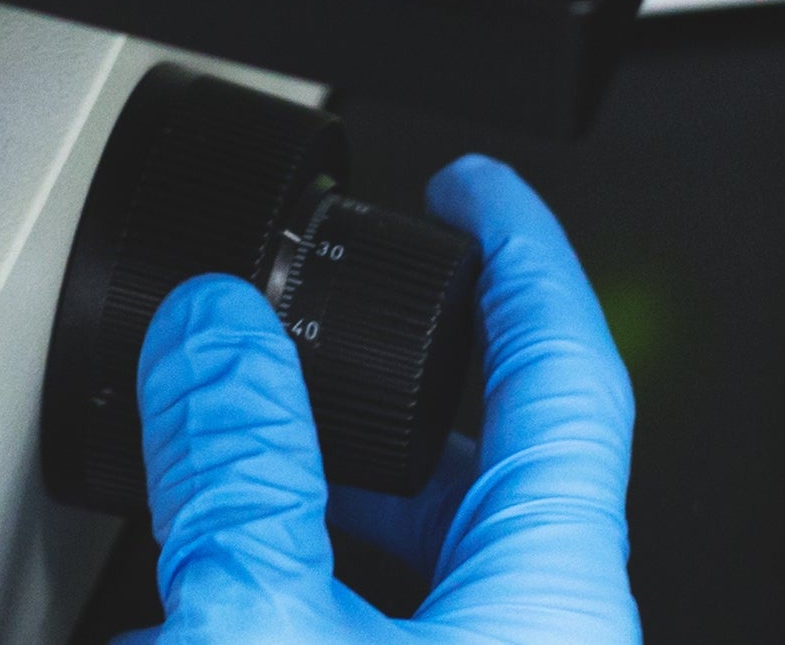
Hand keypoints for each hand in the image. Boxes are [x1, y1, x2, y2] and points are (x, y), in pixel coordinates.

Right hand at [128, 159, 639, 642]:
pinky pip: (404, 613)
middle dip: (420, 353)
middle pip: (504, 454)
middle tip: (368, 279)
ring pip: (448, 544)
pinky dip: (333, 553)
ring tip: (279, 405)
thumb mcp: (257, 628)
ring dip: (357, 466)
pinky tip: (253, 546)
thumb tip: (215, 325)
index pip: (569, 375)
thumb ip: (236, 466)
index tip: (470, 184)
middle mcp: (542, 640)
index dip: (522, 251)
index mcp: (551, 598)